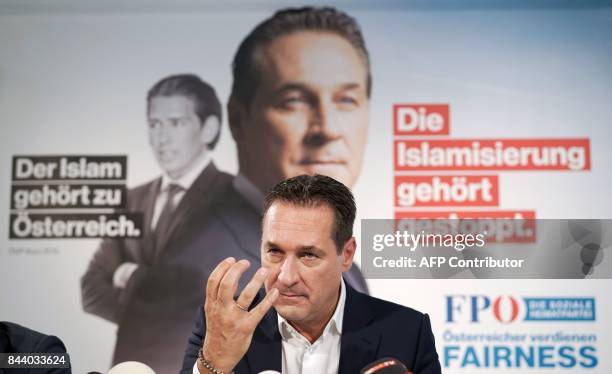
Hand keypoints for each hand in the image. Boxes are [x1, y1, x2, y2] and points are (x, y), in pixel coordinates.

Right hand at [201, 257, 278, 372]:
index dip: (222, 267)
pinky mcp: (247, 327)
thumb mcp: (211, 312)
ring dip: (256, 280)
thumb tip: (227, 274)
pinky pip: (260, 310)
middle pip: (227, 284)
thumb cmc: (217, 330)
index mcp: (211, 304)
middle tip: (246, 262)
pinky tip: (275, 291)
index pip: (214, 281)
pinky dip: (269, 299)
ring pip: (246, 295)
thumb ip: (216, 296)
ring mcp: (234, 319)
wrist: (218, 355)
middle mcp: (221, 310)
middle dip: (237, 270)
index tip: (232, 259)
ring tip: (264, 271)